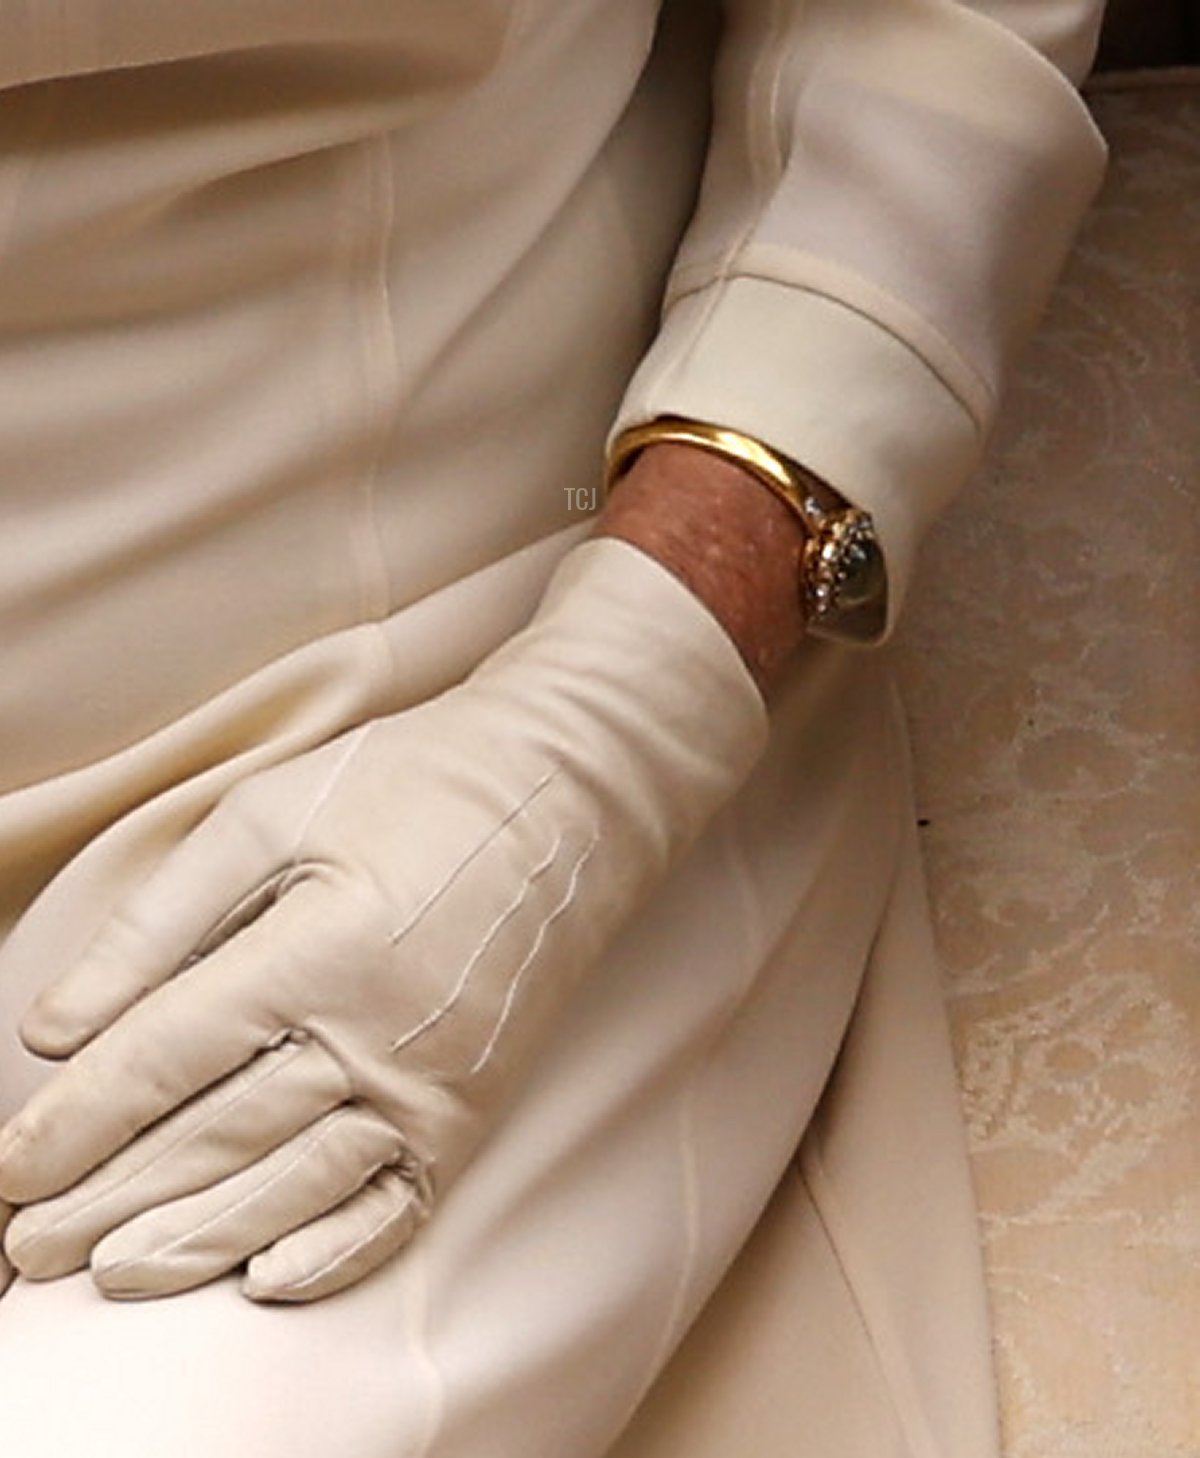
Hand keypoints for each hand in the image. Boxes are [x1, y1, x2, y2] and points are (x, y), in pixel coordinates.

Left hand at [0, 539, 765, 1302]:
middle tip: (28, 1251)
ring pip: (296, 1188)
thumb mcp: (270, 814)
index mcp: (318, 950)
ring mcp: (438, 1083)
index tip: (9, 1168)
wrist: (567, 795)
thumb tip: (60, 1032)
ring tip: (110, 1276)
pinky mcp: (477, 1106)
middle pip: (219, 1139)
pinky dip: (330, 1253)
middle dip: (110, 1199)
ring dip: (194, 1242)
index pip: (166, 1059)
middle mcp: (380, 1036)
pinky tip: (263, 1281)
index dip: (77, 1123)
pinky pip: (399, 1204)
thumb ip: (160, 922)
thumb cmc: (413, 785)